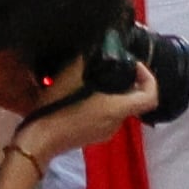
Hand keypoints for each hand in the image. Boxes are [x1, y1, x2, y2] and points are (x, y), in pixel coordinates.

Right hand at [20, 57, 160, 155]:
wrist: (38, 140)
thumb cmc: (55, 110)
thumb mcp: (68, 78)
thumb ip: (84, 61)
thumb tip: (92, 48)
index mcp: (117, 109)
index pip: (151, 97)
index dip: (150, 79)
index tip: (135, 66)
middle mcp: (117, 123)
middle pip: (135, 101)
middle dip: (129, 83)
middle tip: (115, 67)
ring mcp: (106, 132)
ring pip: (120, 109)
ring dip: (115, 93)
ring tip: (96, 78)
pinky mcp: (95, 136)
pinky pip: (107, 117)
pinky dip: (104, 104)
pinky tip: (85, 95)